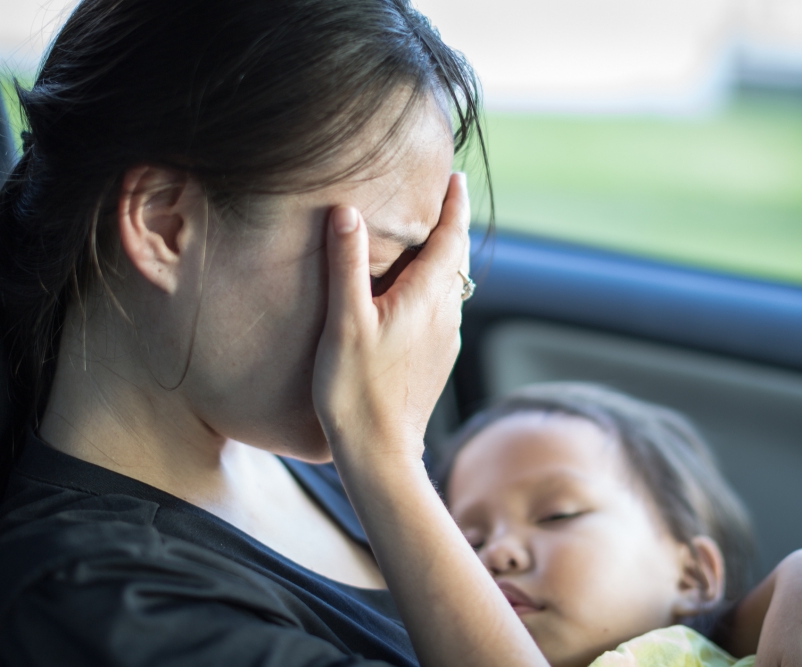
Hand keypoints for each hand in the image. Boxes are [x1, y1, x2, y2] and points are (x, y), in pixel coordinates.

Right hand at [312, 172, 469, 466]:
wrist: (381, 452)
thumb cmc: (355, 389)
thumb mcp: (344, 321)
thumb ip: (347, 263)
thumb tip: (348, 210)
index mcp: (427, 296)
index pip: (451, 236)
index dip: (454, 204)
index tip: (457, 178)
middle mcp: (446, 314)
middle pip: (456, 258)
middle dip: (452, 226)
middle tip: (445, 197)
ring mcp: (446, 339)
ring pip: (452, 285)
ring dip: (445, 258)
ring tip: (428, 238)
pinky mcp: (439, 359)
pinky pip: (444, 310)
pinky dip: (436, 287)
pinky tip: (415, 294)